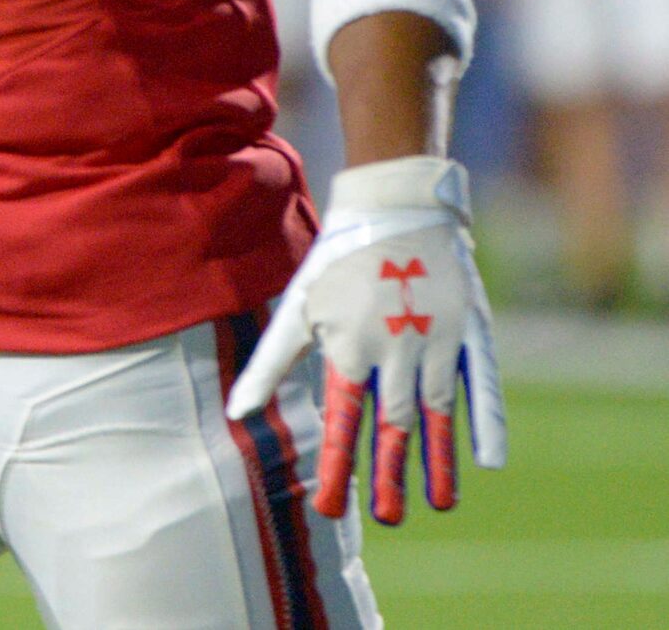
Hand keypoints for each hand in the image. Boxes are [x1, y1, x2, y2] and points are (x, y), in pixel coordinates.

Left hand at [227, 156, 505, 524]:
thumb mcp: (300, 304)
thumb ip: (270, 362)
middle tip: (390, 519)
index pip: (342, 418)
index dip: (338, 464)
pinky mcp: (470, 329)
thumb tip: (236, 411)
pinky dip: (487, 422)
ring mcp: (436, 339)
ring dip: (437, 460)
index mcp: (349, 343)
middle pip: (392, 423)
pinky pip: (482, 384)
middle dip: (389, 473)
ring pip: (436, 412)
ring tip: (439, 503)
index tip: (329, 507)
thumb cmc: (339, 257)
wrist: (394, 203)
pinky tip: (488, 461)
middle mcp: (393, 346)